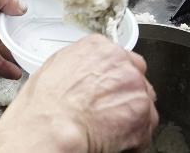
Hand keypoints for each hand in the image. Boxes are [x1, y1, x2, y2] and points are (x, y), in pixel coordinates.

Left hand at [0, 0, 25, 78]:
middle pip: (5, 25)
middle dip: (19, 31)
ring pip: (1, 44)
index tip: (32, 15)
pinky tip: (15, 70)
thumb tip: (19, 6)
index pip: (4, 3)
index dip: (16, 9)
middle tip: (35, 37)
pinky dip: (4, 66)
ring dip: (15, 50)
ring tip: (30, 55)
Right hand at [0, 36, 157, 152]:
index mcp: (100, 48)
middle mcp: (122, 64)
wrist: (51, 127)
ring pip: (143, 103)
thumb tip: (84, 73)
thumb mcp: (55, 67)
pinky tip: (113, 141)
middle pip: (137, 79)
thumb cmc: (44, 103)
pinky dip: (133, 138)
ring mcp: (136, 89)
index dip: (116, 78)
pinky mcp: (143, 116)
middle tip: (108, 111)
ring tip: (108, 129)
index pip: (122, 58)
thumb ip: (81, 63)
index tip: (110, 90)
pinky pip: (145, 128)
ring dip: (131, 116)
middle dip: (127, 95)